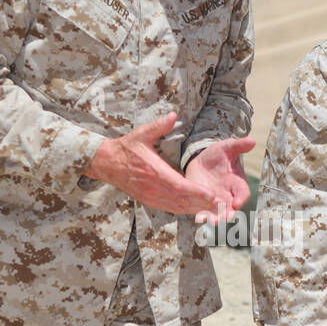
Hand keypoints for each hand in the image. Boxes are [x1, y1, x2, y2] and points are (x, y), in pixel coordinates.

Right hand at [83, 112, 216, 214]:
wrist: (106, 163)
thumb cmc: (126, 147)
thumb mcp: (141, 134)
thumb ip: (158, 126)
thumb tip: (173, 114)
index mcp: (154, 172)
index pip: (179, 186)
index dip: (196, 192)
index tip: (211, 195)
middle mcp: (153, 188)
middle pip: (182, 200)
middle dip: (202, 204)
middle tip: (220, 206)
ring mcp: (150, 196)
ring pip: (176, 207)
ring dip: (195, 210)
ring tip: (212, 211)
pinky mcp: (148, 200)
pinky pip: (169, 208)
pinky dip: (183, 210)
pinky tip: (196, 210)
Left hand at [185, 136, 254, 223]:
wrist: (202, 162)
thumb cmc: (218, 155)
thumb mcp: (227, 148)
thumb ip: (238, 146)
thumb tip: (252, 141)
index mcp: (237, 183)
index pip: (243, 193)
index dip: (241, 198)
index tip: (237, 204)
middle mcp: (229, 195)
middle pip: (232, 208)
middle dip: (229, 213)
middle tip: (226, 218)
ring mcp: (216, 201)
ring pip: (218, 213)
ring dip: (216, 218)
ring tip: (213, 222)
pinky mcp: (203, 203)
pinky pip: (205, 212)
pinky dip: (203, 216)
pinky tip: (199, 219)